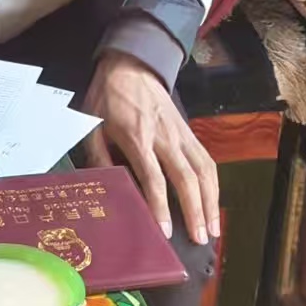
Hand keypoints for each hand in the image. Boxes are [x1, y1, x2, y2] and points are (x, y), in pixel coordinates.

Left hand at [81, 51, 221, 245]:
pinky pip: (207, 160)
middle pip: (186, 178)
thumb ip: (98, 155)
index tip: (165, 231)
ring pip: (204, 171)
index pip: (153, 177)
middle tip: (199, 240)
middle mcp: (164, 137)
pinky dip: (214, 183)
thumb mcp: (91, 124)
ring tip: (213, 229)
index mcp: (137, 137)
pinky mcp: (189, 131)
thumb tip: (107, 186)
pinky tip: (214, 202)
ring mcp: (181, 134)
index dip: (160, 206)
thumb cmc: (107, 97)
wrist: (130, 65)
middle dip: (195, 211)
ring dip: (211, 202)